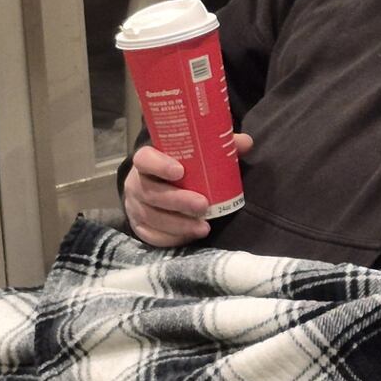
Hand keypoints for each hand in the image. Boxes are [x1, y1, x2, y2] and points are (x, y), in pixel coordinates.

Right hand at [123, 133, 252, 247]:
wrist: (162, 187)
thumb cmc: (183, 168)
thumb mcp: (198, 155)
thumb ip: (219, 147)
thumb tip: (246, 143)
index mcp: (147, 160)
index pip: (145, 158)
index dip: (159, 164)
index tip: (180, 171)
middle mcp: (136, 182)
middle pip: (150, 192)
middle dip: (177, 200)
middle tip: (203, 205)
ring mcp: (134, 206)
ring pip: (150, 216)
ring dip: (178, 224)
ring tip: (203, 227)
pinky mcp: (139, 226)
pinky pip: (150, 235)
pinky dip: (171, 238)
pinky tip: (190, 236)